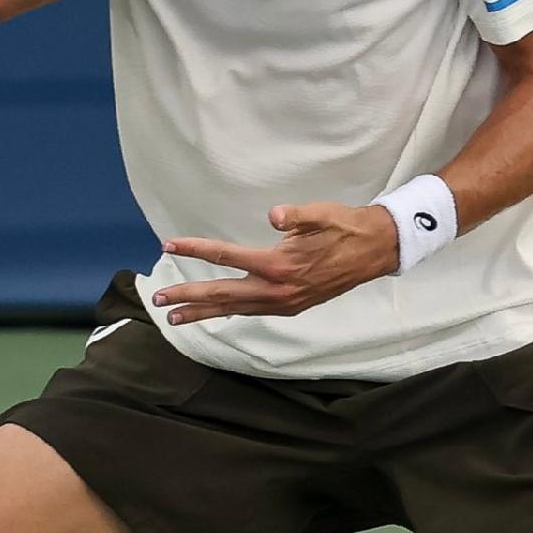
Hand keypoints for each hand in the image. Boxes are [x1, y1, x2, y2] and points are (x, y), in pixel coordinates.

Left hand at [153, 202, 400, 323]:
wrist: (375, 251)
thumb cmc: (345, 227)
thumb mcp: (322, 214)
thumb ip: (296, 216)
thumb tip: (273, 215)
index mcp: (280, 266)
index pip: (227, 257)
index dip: (195, 250)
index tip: (169, 246)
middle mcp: (277, 291)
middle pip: (222, 294)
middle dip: (188, 297)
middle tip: (158, 299)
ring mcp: (284, 303)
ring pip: (234, 310)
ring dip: (203, 313)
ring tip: (174, 318)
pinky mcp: (290, 306)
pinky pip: (250, 312)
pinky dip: (228, 313)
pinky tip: (216, 313)